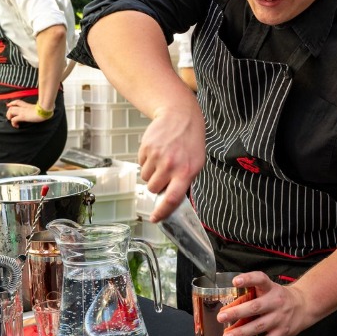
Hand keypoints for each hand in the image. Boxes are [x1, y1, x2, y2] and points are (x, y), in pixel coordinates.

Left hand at [6, 99, 51, 126]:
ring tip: (12, 122)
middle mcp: (24, 108)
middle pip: (11, 107)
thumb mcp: (42, 107)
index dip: (12, 103)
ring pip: (10, 112)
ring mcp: (23, 112)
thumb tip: (48, 106)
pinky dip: (13, 123)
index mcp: (27, 105)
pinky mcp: (23, 117)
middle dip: (8, 112)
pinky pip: (14, 119)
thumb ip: (41, 106)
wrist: (45, 111)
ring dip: (9, 117)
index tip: (9, 105)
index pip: (17, 102)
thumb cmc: (46, 109)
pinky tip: (16, 126)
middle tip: (10, 117)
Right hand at [139, 102, 207, 221]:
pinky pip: (141, 164)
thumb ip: (184, 182)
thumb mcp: (196, 163)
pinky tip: (158, 151)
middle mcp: (171, 165)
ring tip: (163, 159)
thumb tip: (172, 201)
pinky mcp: (146, 148)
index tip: (155, 219)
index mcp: (186, 172)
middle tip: (165, 173)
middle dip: (157, 185)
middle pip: (153, 189)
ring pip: (145, 178)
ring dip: (151, 173)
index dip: (162, 212)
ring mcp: (157, 156)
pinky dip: (147, 161)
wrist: (180, 116)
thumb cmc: (190, 142)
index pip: (172, 199)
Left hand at [216, 271, 312, 335]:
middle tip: (221, 317)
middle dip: (237, 312)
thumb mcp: (267, 292)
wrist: (304, 306)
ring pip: (259, 326)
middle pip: (255, 307)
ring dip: (242, 332)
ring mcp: (280, 318)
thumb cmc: (278, 298)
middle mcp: (276, 302)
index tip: (235, 281)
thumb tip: (226, 314)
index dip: (248, 279)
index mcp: (270, 288)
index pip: (260, 280)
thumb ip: (249, 300)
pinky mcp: (282, 332)